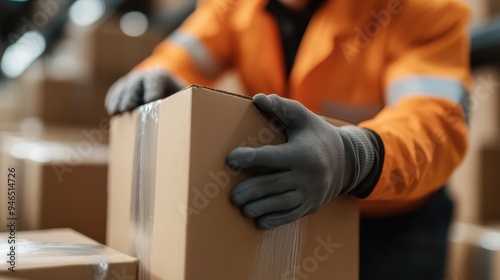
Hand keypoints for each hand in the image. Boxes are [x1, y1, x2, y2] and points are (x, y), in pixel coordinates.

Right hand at [105, 69, 185, 114]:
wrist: (165, 88)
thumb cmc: (180, 98)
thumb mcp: (187, 98)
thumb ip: (192, 103)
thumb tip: (207, 117)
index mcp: (162, 76)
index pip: (155, 80)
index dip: (152, 92)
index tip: (150, 104)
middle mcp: (144, 76)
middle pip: (134, 84)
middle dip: (131, 98)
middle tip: (129, 111)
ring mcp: (131, 81)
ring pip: (121, 89)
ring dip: (119, 101)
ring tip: (119, 114)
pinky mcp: (121, 89)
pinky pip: (113, 94)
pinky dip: (112, 103)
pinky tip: (114, 113)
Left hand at [227, 94, 375, 228]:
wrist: (347, 161)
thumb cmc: (317, 136)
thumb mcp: (303, 118)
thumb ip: (281, 108)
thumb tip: (259, 99)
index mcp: (302, 153)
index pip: (271, 157)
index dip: (249, 158)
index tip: (231, 159)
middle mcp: (307, 175)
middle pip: (272, 185)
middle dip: (249, 191)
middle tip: (232, 195)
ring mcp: (310, 193)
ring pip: (280, 204)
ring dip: (258, 207)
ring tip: (242, 206)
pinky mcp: (311, 206)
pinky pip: (290, 216)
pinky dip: (273, 220)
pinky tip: (258, 221)